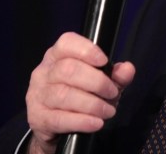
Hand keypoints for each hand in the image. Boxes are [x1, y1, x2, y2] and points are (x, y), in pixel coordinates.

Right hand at [25, 32, 134, 153]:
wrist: (55, 123)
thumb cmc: (80, 92)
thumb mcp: (102, 80)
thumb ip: (116, 74)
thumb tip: (127, 69)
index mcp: (57, 54)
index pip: (67, 43)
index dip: (86, 50)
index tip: (104, 61)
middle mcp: (44, 71)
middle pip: (68, 70)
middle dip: (97, 82)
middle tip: (112, 92)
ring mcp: (38, 94)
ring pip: (64, 95)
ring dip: (92, 104)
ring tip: (108, 110)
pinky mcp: (38, 118)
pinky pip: (60, 119)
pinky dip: (82, 121)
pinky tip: (96, 123)